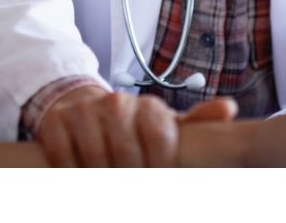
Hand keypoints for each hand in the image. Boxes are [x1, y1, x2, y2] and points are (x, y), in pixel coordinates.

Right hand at [36, 84, 237, 166]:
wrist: (85, 107)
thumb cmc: (134, 126)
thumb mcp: (166, 126)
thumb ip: (198, 123)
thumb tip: (229, 110)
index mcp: (149, 109)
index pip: (160, 139)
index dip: (159, 167)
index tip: (156, 176)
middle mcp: (116, 104)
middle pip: (126, 157)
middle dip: (127, 176)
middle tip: (128, 181)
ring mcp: (84, 112)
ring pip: (94, 160)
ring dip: (99, 176)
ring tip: (106, 178)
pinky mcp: (55, 121)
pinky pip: (63, 157)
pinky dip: (70, 171)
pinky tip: (80, 172)